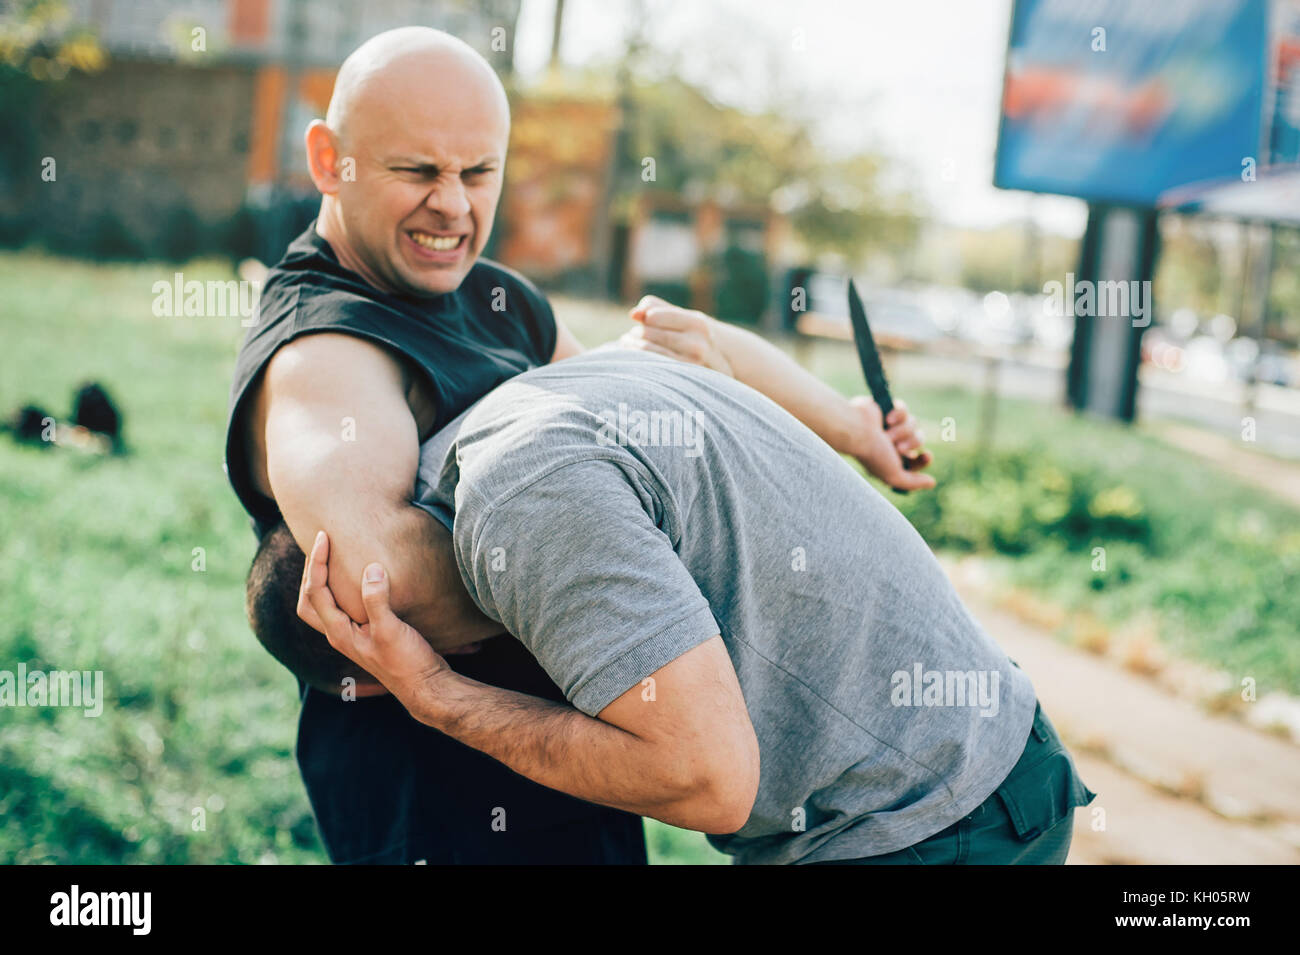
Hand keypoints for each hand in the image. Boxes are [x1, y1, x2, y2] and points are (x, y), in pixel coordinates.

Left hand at [298, 529, 448, 703]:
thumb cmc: (407, 663)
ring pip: (324, 605)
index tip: (324, 537)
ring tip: (333, 558)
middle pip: (310, 600)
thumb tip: (371, 567)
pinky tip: (360, 579)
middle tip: (321, 545)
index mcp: (339, 632)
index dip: (316, 562)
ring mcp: (353, 636)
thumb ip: (377, 600)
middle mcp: (340, 634)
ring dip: (322, 581)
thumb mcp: (390, 630)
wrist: (425, 686)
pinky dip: (342, 589)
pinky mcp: (368, 635)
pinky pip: (343, 607)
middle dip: (311, 571)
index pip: (315, 591)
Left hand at [618, 296, 733, 376]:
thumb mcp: (682, 317)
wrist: (719, 366)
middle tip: (631, 335)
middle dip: (636, 332)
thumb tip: (633, 314)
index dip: (645, 318)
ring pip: (647, 351)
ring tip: (628, 342)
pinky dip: (637, 359)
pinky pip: (651, 366)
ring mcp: (691, 365)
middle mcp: (697, 344)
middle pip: (648, 332)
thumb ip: (656, 308)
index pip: (654, 316)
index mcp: (697, 324)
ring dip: (631, 345)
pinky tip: (633, 356)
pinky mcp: (682, 381)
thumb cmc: (692, 336)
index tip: (644, 321)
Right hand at [846, 396, 935, 491]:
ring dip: (903, 430)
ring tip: (888, 433)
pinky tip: (887, 419)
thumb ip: (912, 483)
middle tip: (898, 447)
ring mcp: (889, 425)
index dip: (924, 459)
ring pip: (913, 424)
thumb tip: (932, 483)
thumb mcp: (894, 476)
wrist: (857, 430)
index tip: (926, 456)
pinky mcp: (887, 408)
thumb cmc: (873, 454)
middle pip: (918, 440)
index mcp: (889, 458)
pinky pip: (904, 410)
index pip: (916, 460)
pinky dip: (898, 415)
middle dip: (912, 443)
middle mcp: (889, 442)